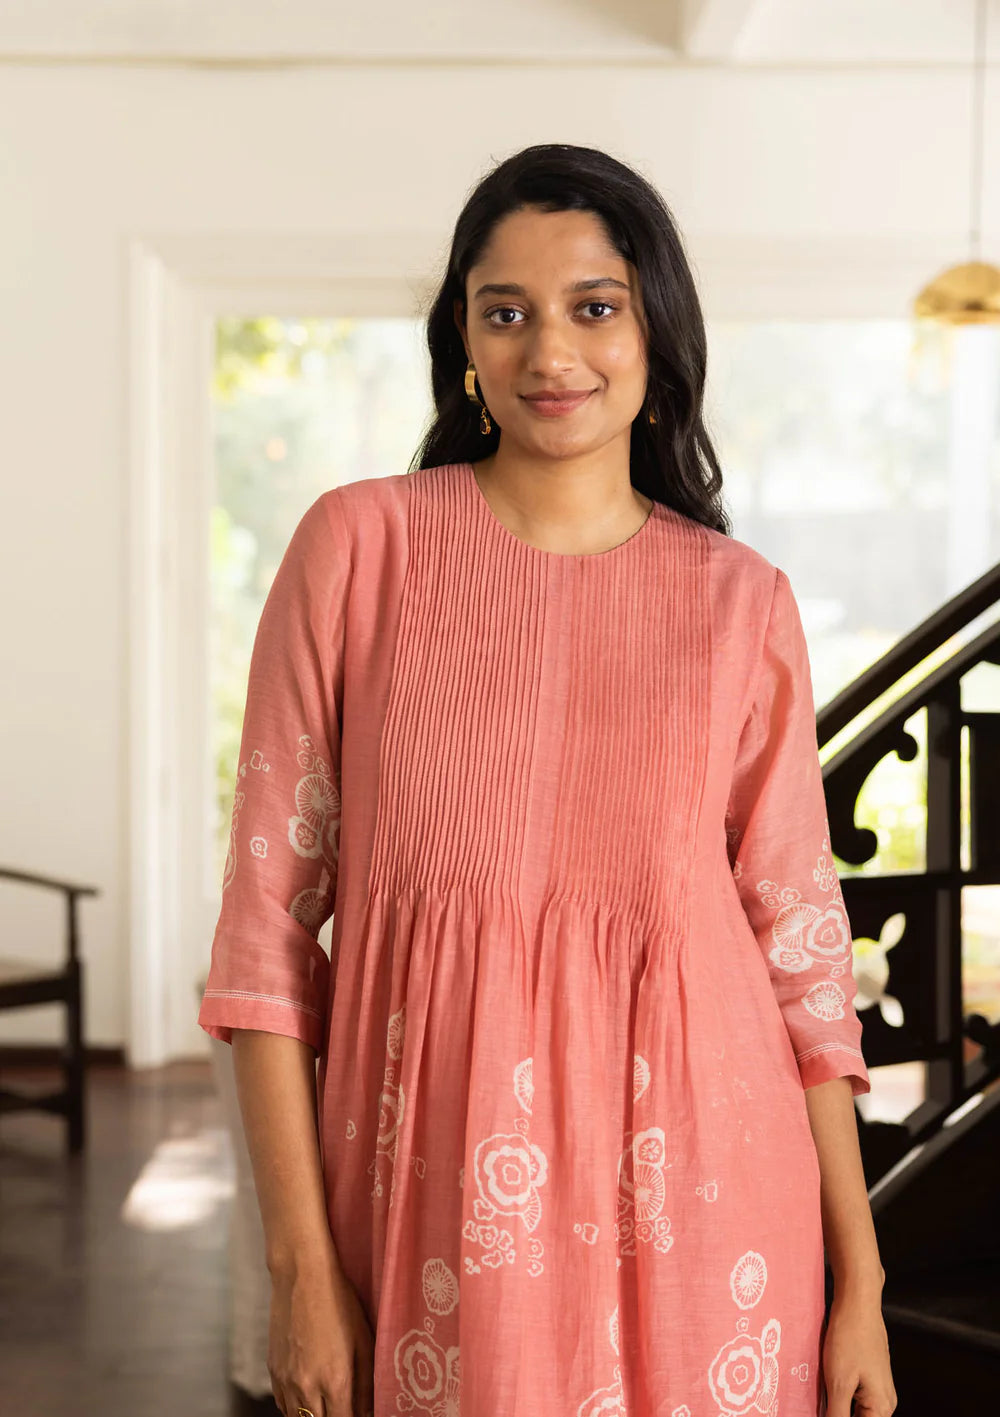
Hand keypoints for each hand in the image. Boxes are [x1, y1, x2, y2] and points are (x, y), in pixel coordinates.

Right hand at [268, 1254, 375, 1416]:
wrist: (302, 1275)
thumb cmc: (339, 1302)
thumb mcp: (364, 1340)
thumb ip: (367, 1383)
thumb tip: (369, 1411)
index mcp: (335, 1380)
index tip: (359, 1412)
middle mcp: (307, 1386)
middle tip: (344, 1405)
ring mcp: (286, 1380)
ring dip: (313, 1416)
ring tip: (328, 1403)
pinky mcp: (272, 1371)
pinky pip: (282, 1404)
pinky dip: (295, 1407)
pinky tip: (308, 1395)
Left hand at [821, 1291, 896, 1416]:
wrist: (857, 1301)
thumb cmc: (850, 1337)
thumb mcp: (839, 1383)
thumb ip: (837, 1415)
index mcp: (882, 1408)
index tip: (821, 1412)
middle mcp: (885, 1401)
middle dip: (836, 1414)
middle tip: (819, 1404)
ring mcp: (878, 1386)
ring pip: (855, 1409)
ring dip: (837, 1407)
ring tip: (819, 1398)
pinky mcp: (869, 1373)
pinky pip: (854, 1395)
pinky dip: (838, 1395)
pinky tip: (823, 1388)